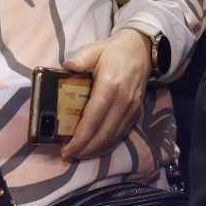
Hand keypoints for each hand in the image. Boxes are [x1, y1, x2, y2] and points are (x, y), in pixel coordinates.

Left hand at [60, 28, 151, 161]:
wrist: (140, 50)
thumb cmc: (112, 52)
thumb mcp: (94, 49)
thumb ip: (80, 58)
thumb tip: (66, 67)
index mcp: (109, 87)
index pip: (93, 119)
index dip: (79, 138)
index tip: (65, 149)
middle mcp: (122, 102)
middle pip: (103, 134)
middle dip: (84, 149)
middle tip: (67, 155)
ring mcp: (132, 109)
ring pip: (113, 138)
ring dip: (96, 150)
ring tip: (78, 154)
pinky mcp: (137, 113)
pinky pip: (122, 134)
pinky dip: (108, 145)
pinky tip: (96, 148)